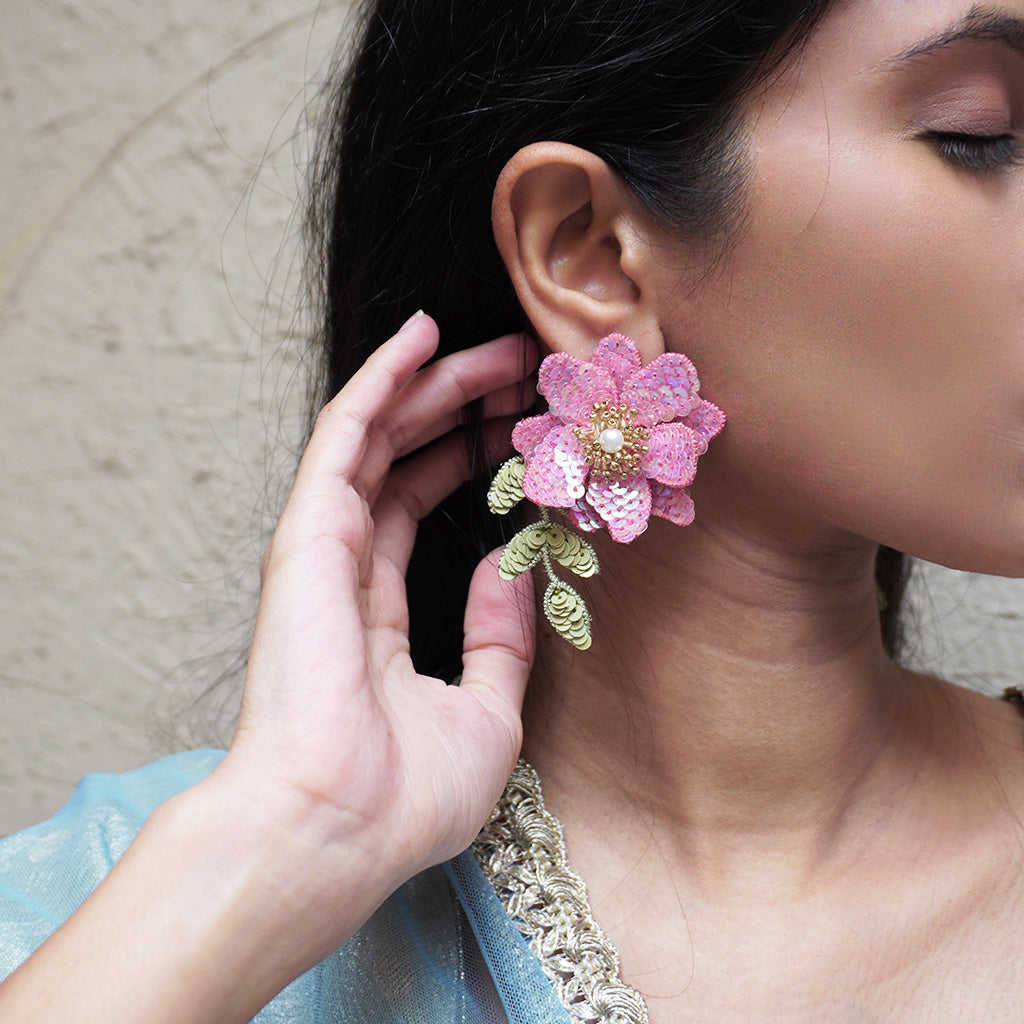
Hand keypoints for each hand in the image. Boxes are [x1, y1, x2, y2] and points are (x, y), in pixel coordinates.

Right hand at [219, 311, 537, 929]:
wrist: (338, 829)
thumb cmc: (403, 796)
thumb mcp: (486, 712)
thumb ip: (500, 637)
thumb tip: (510, 569)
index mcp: (377, 615)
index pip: (418, 511)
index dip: (469, 463)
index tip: (523, 428)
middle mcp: (345, 571)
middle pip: (405, 462)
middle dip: (464, 411)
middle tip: (523, 372)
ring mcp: (322, 547)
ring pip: (378, 436)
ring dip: (435, 384)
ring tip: (499, 348)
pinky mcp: (308, 531)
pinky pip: (347, 436)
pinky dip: (382, 381)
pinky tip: (422, 338)